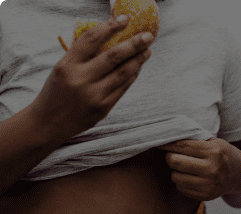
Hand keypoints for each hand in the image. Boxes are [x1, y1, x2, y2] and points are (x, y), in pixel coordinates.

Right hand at [33, 17, 154, 139]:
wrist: (49, 123)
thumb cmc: (56, 92)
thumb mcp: (62, 69)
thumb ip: (81, 56)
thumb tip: (110, 39)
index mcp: (68, 65)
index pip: (92, 39)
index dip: (110, 27)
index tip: (124, 19)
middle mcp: (82, 79)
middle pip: (114, 56)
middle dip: (134, 44)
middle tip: (147, 36)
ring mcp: (94, 95)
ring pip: (123, 73)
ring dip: (138, 60)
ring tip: (147, 51)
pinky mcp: (103, 108)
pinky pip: (123, 88)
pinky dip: (132, 76)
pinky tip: (137, 68)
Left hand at [157, 138, 240, 200]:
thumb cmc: (223, 154)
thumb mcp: (214, 142)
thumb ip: (194, 141)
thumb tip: (167, 138)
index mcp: (214, 151)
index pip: (182, 146)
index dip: (167, 144)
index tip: (158, 142)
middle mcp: (212, 169)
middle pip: (175, 161)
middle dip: (170, 157)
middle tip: (172, 155)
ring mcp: (209, 185)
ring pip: (176, 177)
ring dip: (175, 171)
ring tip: (183, 167)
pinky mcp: (206, 196)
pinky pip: (181, 188)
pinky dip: (181, 182)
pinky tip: (190, 177)